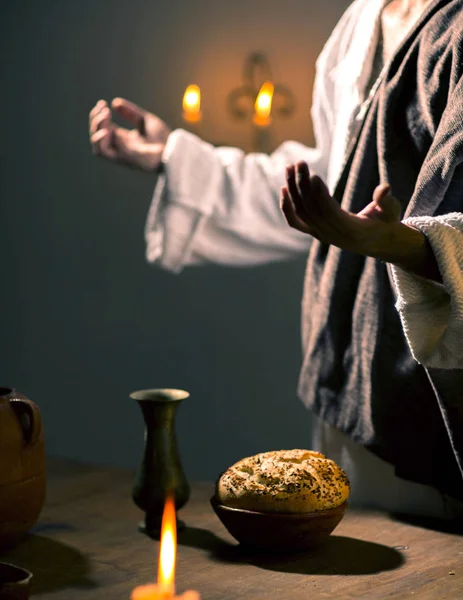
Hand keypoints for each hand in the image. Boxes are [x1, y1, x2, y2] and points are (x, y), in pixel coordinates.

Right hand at [89, 98, 170, 170]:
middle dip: (95, 121)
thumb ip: (131, 113)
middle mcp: (120, 149)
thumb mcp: (145, 120)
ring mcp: (122, 155)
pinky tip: (111, 129)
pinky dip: (103, 140)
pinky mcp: (125, 159)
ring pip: (97, 148)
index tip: (103, 103)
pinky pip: (106, 152)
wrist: (175, 149)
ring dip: (96, 131)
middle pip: (96, 138)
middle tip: (104, 109)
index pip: (103, 129)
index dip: (98, 116)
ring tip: (105, 117)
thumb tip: (114, 102)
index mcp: (124, 140)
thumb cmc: (164, 138)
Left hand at [280, 161, 440, 280]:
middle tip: (300, 162)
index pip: (330, 213)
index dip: (320, 196)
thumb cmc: (385, 222)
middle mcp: (332, 236)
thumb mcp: (391, 212)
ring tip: (290, 167)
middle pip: (312, 210)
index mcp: (352, 231)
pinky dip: (287, 207)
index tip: (313, 175)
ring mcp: (321, 235)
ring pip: (302, 213)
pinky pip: (296, 222)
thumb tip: (384, 188)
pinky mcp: (314, 232)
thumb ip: (387, 201)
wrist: (376, 242)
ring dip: (294, 189)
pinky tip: (283, 188)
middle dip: (304, 185)